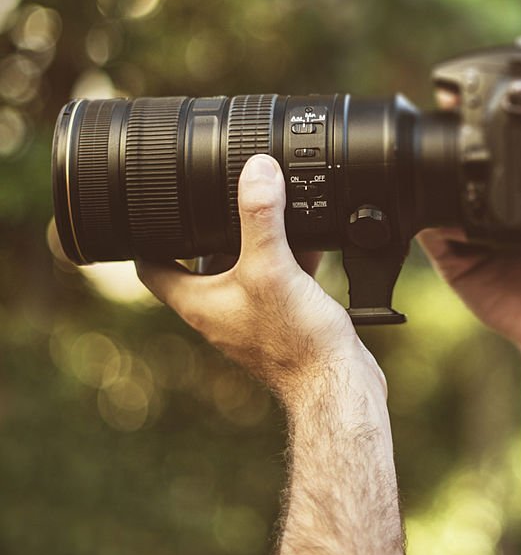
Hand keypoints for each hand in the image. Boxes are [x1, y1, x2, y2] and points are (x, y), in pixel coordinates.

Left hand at [136, 154, 383, 401]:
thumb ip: (262, 217)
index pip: (152, 264)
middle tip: (223, 193)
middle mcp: (220, 310)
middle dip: (213, 225)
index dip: (147, 232)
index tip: (155, 202)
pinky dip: (291, 256)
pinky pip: (280, 278)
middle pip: (200, 259)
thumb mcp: (272, 267)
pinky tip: (314, 238)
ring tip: (273, 206)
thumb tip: (257, 170)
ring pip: (244, 267)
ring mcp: (252, 316)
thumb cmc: (296, 343)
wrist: (338, 384)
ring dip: (256, 239)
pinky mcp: (285, 318)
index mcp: (198, 301)